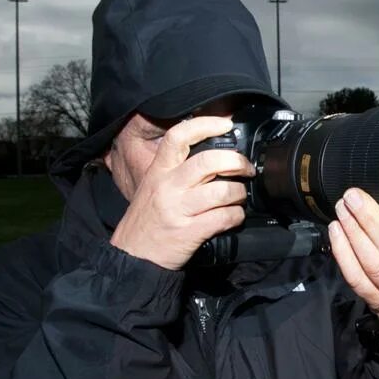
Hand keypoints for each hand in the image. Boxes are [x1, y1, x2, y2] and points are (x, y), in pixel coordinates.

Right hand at [110, 117, 255, 269]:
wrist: (133, 255)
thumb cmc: (147, 221)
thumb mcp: (152, 187)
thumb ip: (176, 170)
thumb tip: (212, 155)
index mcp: (159, 171)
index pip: (178, 136)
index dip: (205, 124)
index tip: (226, 123)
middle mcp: (168, 186)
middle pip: (209, 161)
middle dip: (237, 161)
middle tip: (246, 168)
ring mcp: (179, 209)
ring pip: (222, 191)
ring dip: (239, 193)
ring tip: (239, 197)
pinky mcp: (190, 232)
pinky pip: (224, 217)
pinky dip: (237, 216)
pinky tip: (235, 217)